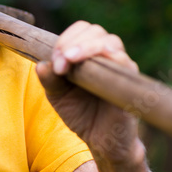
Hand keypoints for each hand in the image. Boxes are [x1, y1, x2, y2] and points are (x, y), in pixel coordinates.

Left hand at [36, 21, 144, 163]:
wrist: (101, 141)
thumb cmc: (82, 115)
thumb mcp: (58, 97)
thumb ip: (49, 80)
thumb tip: (41, 64)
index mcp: (89, 55)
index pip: (81, 31)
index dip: (65, 39)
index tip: (54, 60)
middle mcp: (107, 57)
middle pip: (95, 31)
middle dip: (72, 42)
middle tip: (59, 63)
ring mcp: (121, 68)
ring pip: (110, 42)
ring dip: (86, 47)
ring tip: (68, 61)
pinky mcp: (130, 82)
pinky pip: (124, 63)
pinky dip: (106, 60)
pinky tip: (89, 70)